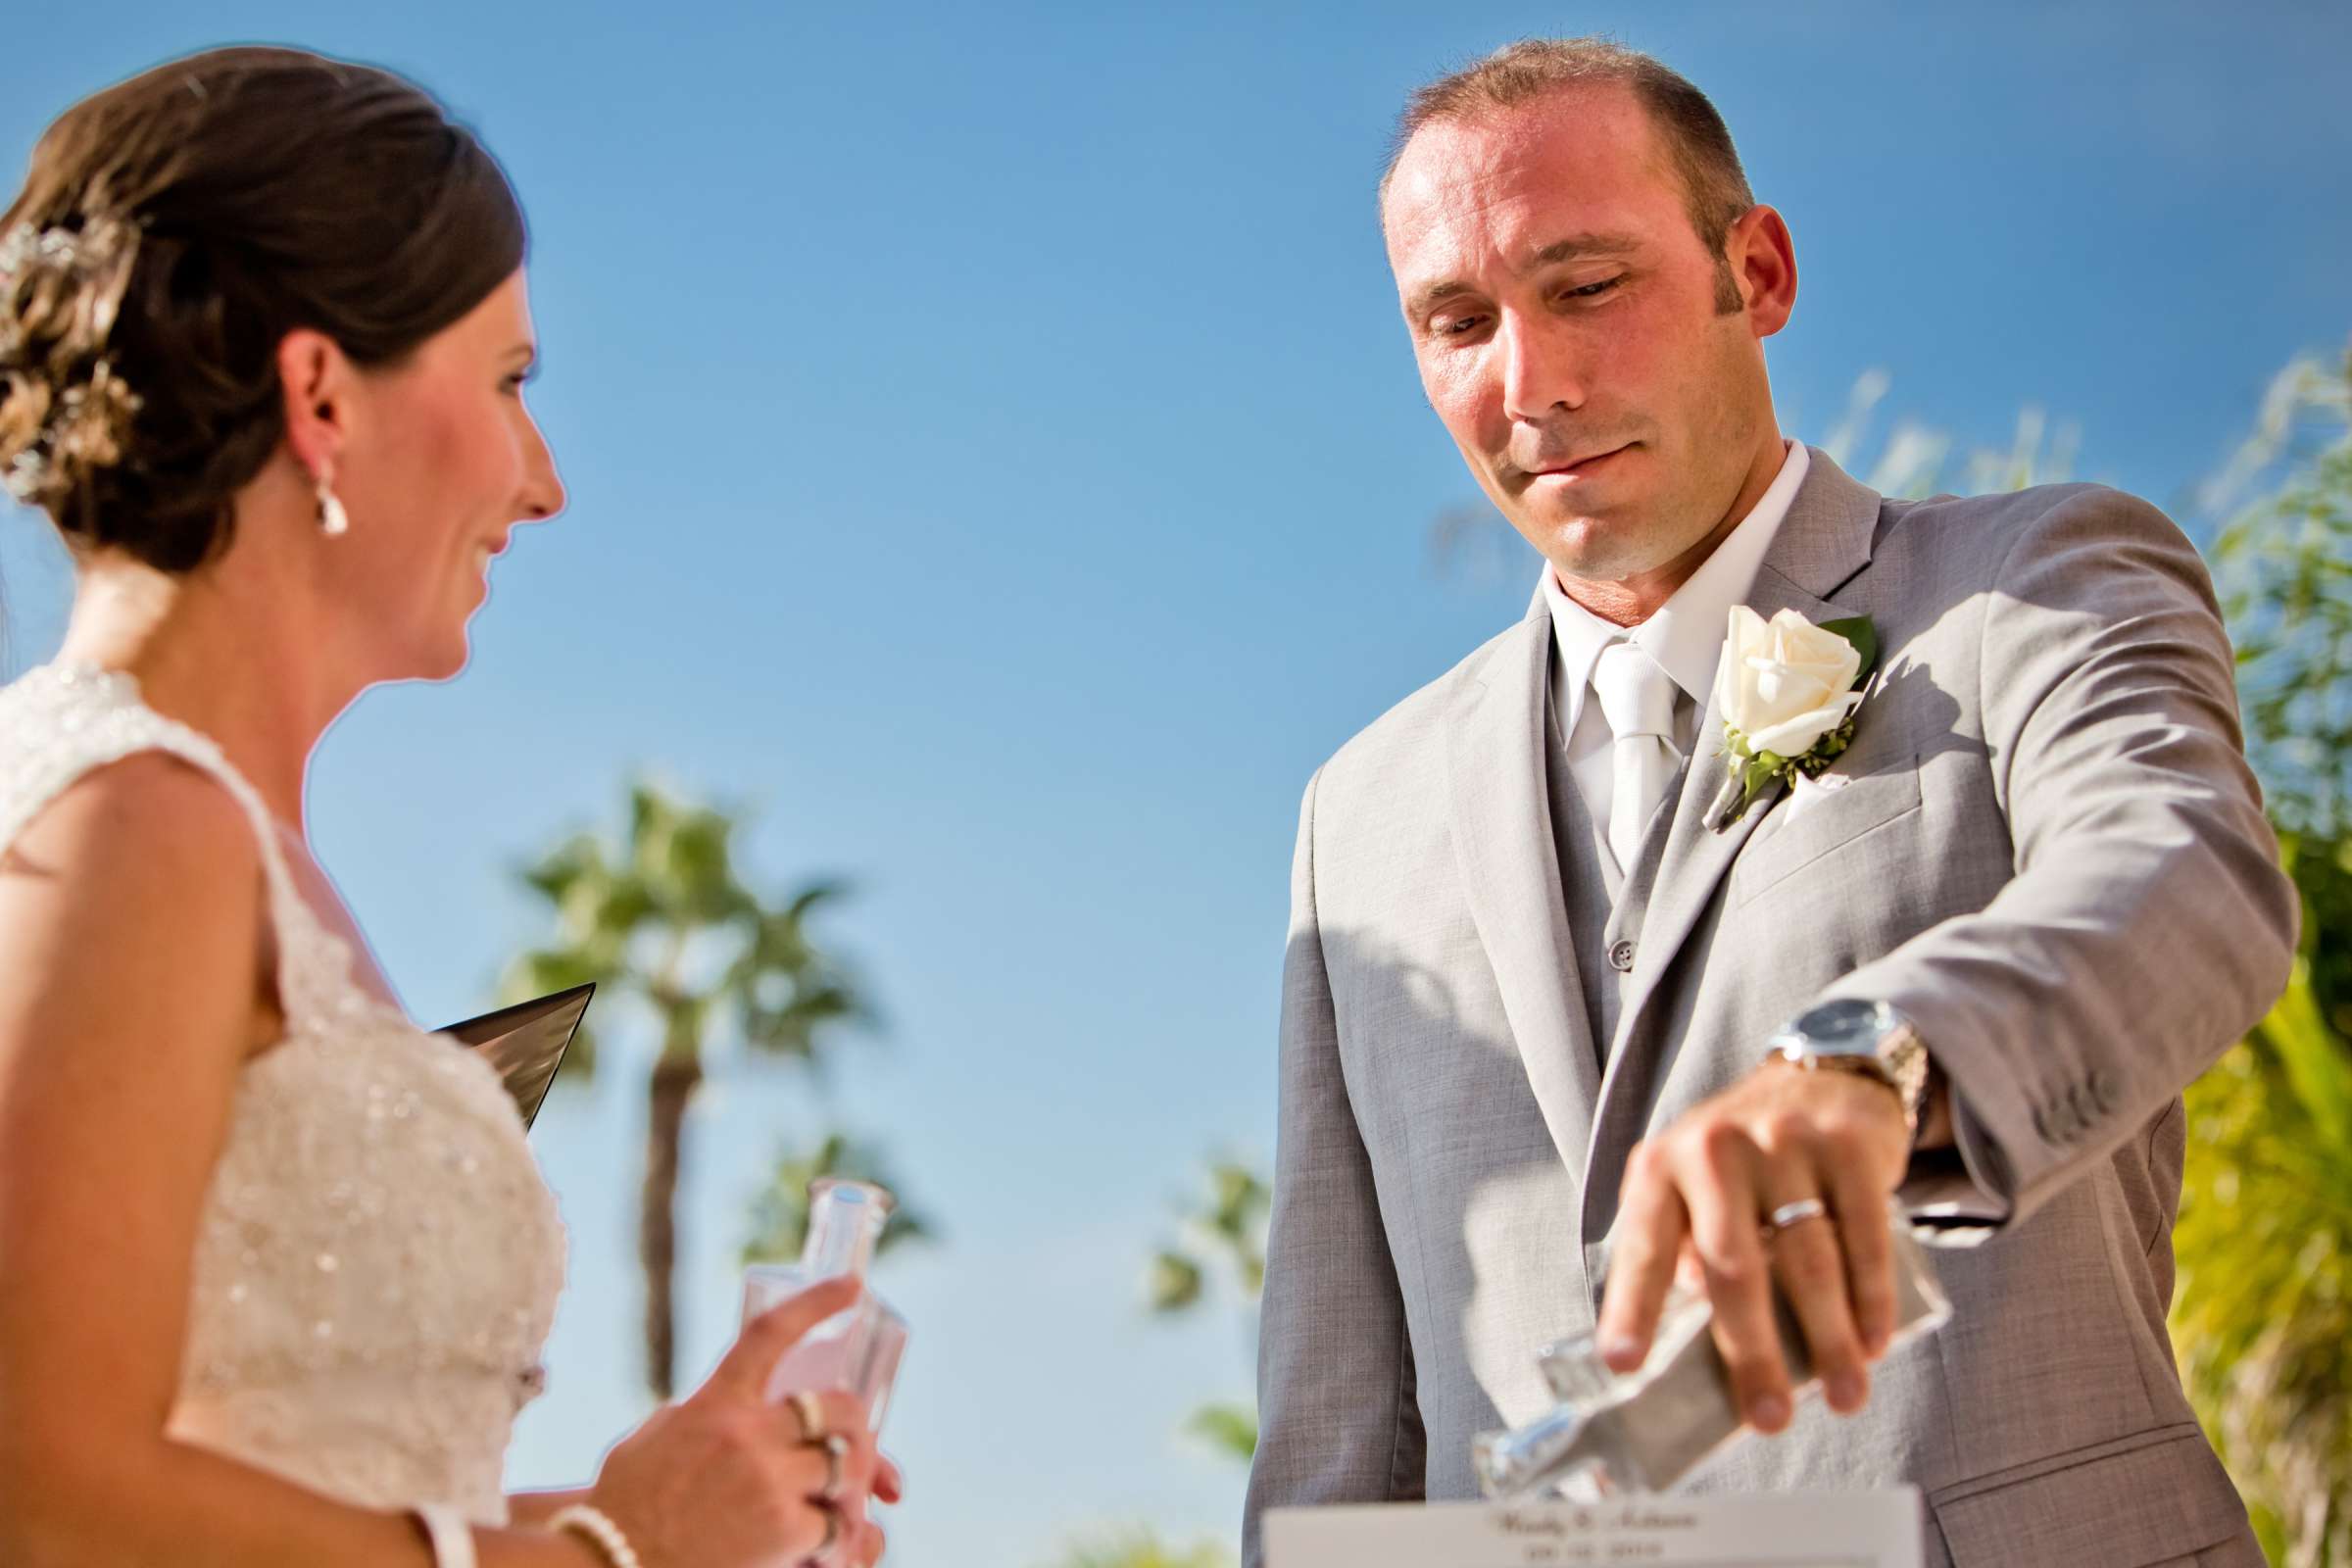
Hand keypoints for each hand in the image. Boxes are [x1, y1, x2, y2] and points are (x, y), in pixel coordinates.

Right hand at [583, 1275, 892, 1566]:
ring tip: (840, 1504)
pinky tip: (830, 1546)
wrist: (609, 1567)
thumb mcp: (652, 1439)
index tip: (853, 1286)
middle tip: (855, 1444)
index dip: (818, 1303)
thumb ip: (701, 1415)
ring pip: (846, 1466)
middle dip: (856, 1426)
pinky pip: (837, 1525)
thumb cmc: (623, 1507)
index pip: (771, 1334)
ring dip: (848, 1487)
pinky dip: (840, 1538)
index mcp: (715, 1403)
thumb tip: (737, 1410)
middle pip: (839, 1407)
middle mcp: (747, 1434)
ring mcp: (769, 1481)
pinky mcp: (782, 1531)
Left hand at [1594, 1061, 1910, 1433]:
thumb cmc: (1744, 1160)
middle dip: (1751, 1351)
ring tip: (1841, 1397)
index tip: (1624, 1365)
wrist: (1820, 1076)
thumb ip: (1686, 1256)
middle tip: (1768, 1419)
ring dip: (1828, 1340)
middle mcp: (1714, 1148)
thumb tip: (1703, 1355)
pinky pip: (1863, 1235)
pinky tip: (1874, 1341)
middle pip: (1733, 1266)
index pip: (1641, 1247)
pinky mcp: (1847, 1147)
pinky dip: (1871, 1297)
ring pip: (1807, 1261)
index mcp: (1660, 1167)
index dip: (1630, 1308)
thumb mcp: (1693, 1189)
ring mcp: (1783, 1142)